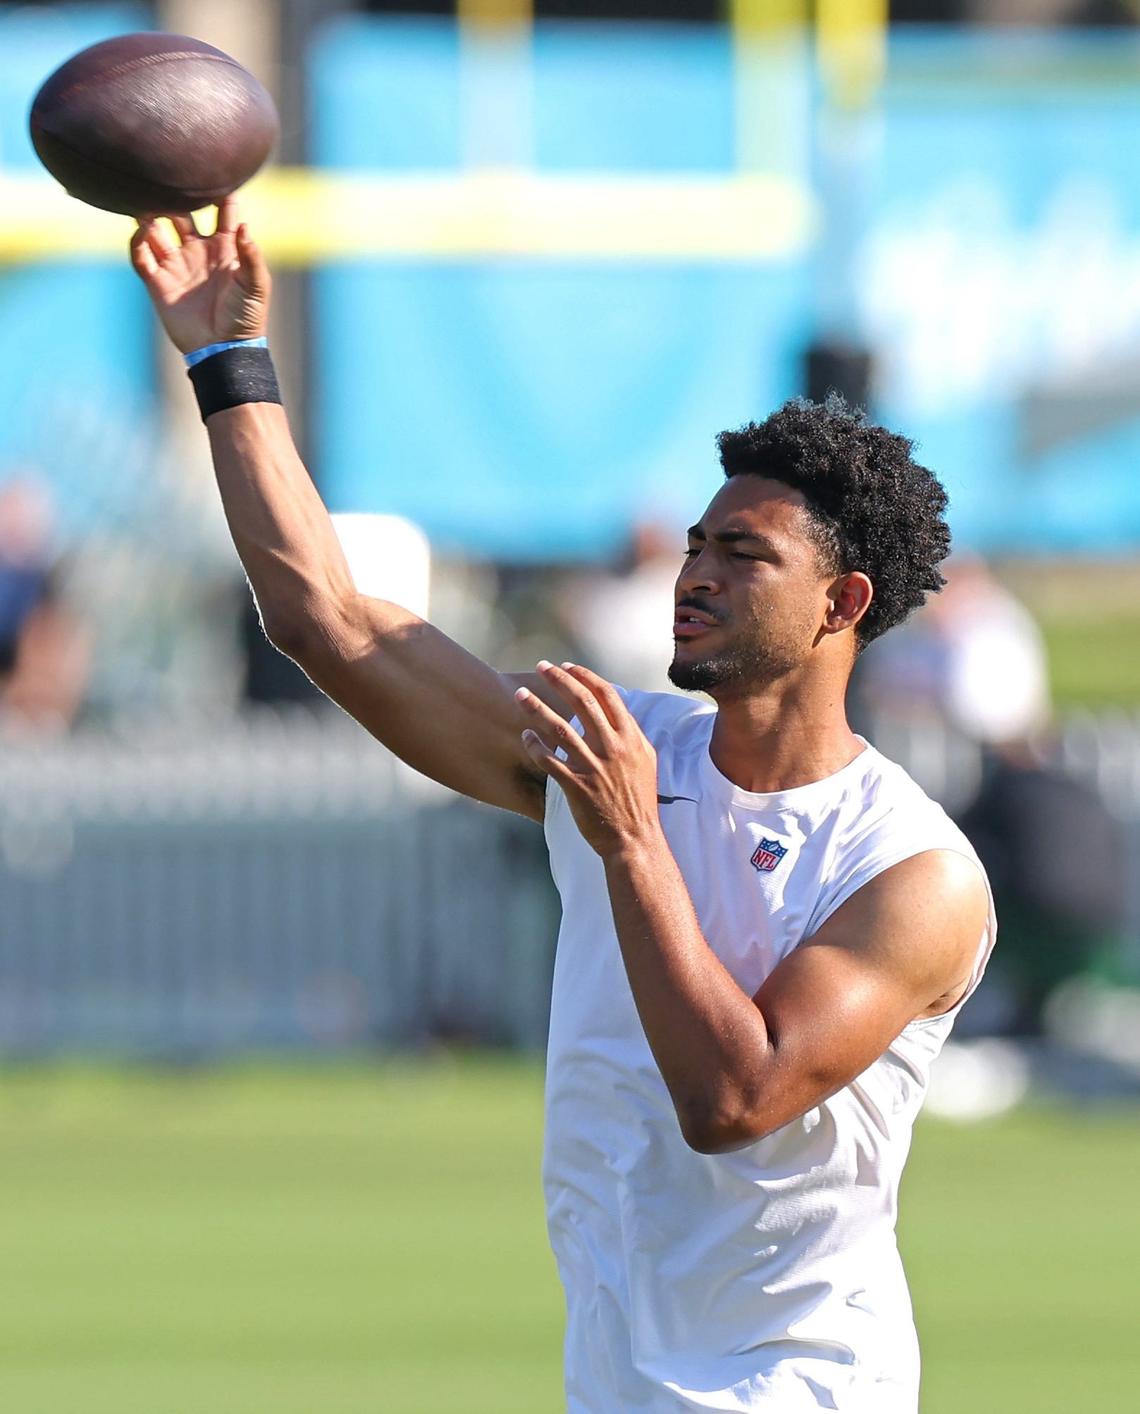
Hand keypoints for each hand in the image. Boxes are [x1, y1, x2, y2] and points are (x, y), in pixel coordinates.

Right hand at [129, 197, 270, 353]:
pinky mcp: (159, 282)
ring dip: (149, 216)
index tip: (214, 175)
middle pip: (182, 214)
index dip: (219, 193)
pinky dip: (136, 241)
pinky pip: (140, 256)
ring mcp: (177, 264)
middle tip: (168, 183)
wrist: (223, 350)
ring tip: (146, 205)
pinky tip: (141, 232)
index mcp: (225, 247)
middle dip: (174, 199)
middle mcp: (198, 250)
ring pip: (156, 230)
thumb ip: (251, 255)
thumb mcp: (256, 285)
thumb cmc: (246, 318)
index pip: (222, 210)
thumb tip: (243, 226)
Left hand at [516, 661, 660, 857]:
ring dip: (537, 708)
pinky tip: (525, 736)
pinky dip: (535, 746)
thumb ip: (631, 734)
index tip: (567, 667)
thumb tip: (618, 711)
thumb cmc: (639, 800)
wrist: (635, 838)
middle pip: (582, 702)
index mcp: (631, 738)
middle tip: (541, 667)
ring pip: (560, 728)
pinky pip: (550, 760)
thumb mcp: (646, 761)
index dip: (585, 676)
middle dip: (559, 680)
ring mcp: (594, 767)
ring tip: (520, 695)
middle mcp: (613, 748)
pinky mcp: (577, 786)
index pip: (607, 695)